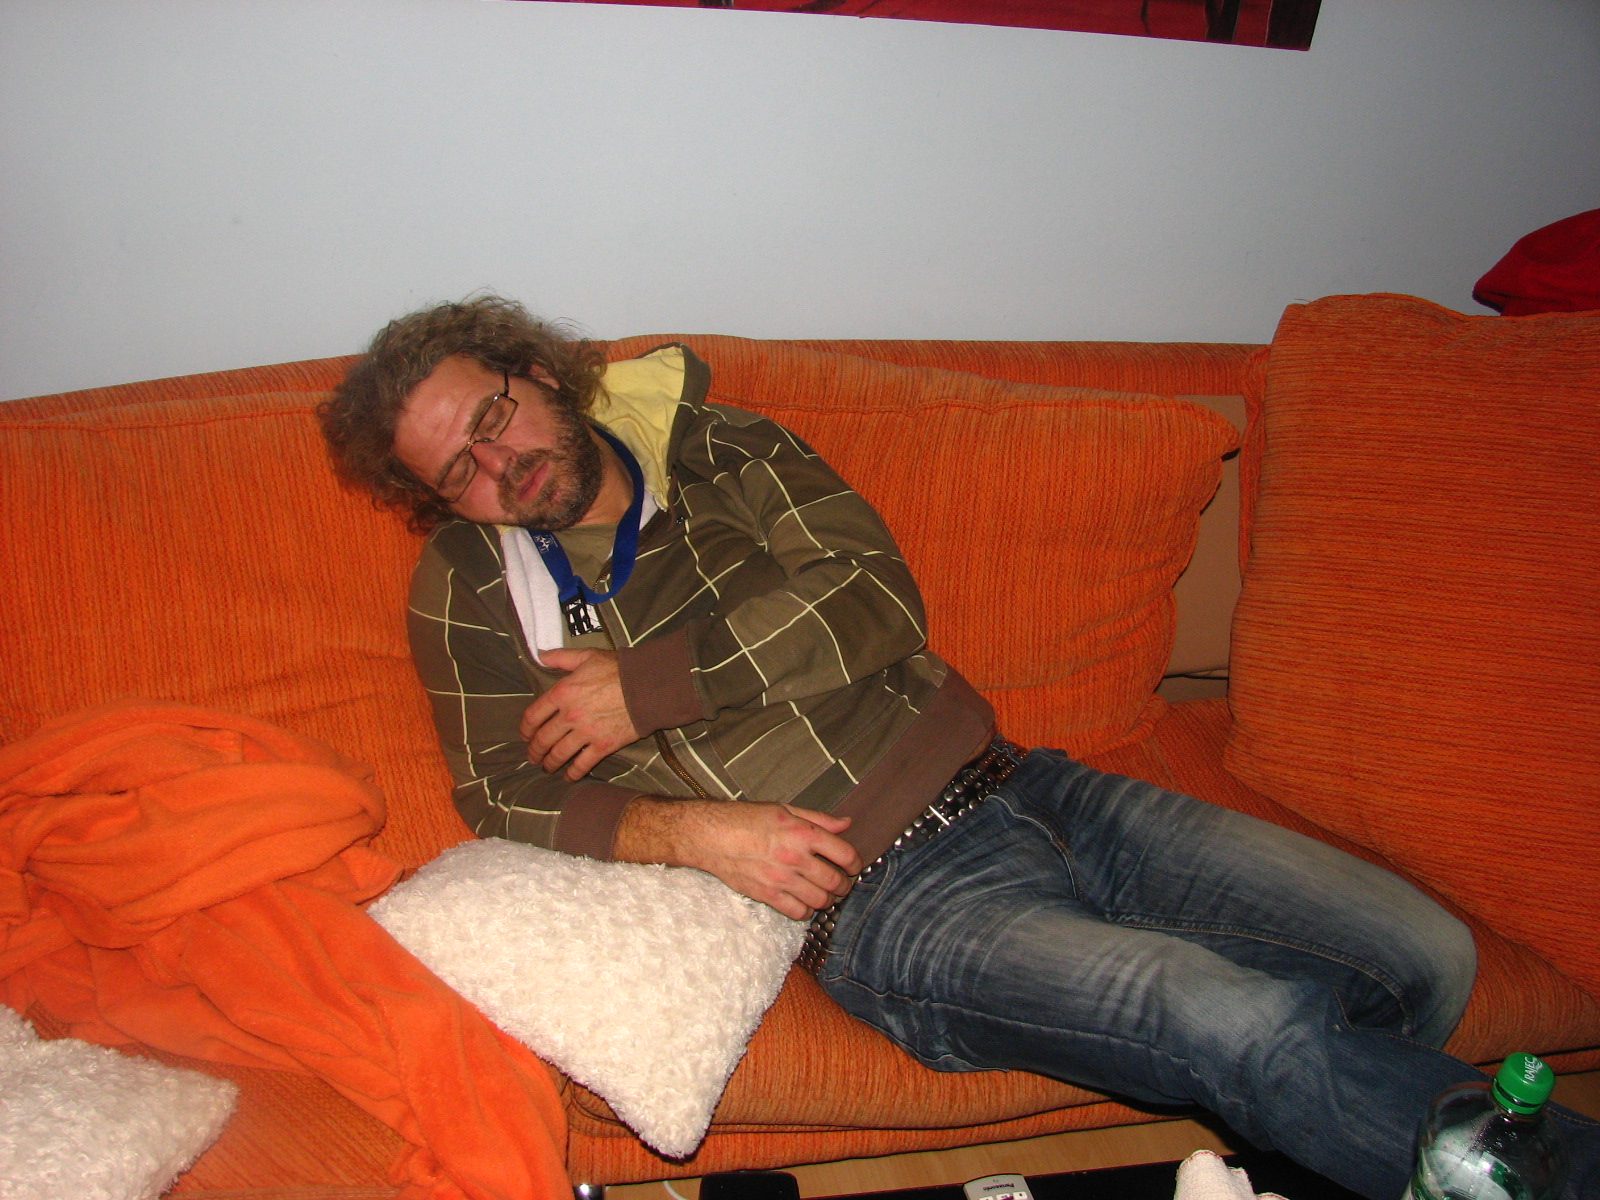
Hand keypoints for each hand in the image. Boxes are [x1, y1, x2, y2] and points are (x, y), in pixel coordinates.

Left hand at [520, 648, 639, 780]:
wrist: (647, 686)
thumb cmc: (618, 669)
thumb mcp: (587, 656)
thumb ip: (561, 657)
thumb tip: (540, 656)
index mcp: (563, 693)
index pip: (533, 715)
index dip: (525, 729)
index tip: (524, 735)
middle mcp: (570, 716)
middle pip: (543, 739)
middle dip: (534, 751)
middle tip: (532, 757)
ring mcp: (586, 733)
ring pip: (559, 754)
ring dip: (550, 763)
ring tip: (546, 768)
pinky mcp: (603, 746)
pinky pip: (582, 764)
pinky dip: (573, 773)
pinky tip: (569, 777)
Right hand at [616, 798, 862, 920]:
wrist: (711, 836)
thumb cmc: (745, 819)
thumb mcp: (785, 810)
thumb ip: (818, 819)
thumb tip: (845, 823)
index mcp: (803, 833)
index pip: (844, 854)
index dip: (855, 863)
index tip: (854, 866)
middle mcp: (795, 857)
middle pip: (835, 881)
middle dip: (844, 885)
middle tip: (841, 883)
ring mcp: (781, 879)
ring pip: (820, 900)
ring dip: (827, 899)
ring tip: (823, 893)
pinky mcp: (767, 895)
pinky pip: (798, 912)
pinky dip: (806, 910)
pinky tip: (803, 901)